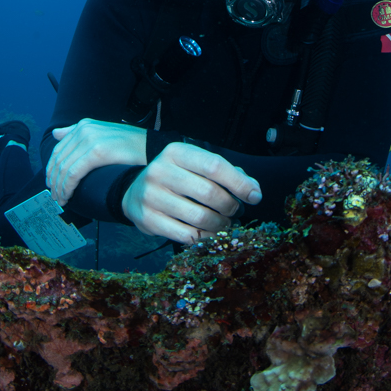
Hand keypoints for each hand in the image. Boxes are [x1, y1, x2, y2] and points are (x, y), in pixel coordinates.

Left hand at [46, 119, 146, 204]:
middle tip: (55, 196)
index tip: (52, 184)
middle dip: (54, 181)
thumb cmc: (131, 146)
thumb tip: (56, 133)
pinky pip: (73, 173)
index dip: (51, 169)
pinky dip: (67, 187)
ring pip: (64, 168)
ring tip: (61, 199)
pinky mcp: (96, 152)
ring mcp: (90, 139)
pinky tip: (68, 196)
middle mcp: (84, 129)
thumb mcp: (103, 134)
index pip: (58, 149)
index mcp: (84, 125)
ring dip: (59, 187)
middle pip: (59, 160)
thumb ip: (78, 133)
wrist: (152, 149)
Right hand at [120, 142, 261, 244]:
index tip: (255, 197)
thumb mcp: (196, 166)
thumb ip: (227, 174)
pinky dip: (205, 238)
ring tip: (225, 224)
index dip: (239, 183)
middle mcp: (160, 171)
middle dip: (230, 206)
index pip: (214, 166)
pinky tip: (210, 234)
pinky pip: (186, 235)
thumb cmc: (177, 178)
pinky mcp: (148, 220)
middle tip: (235, 212)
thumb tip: (254, 190)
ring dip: (220, 225)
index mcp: (176, 152)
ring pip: (199, 217)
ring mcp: (151, 196)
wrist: (135, 192)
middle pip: (209, 192)